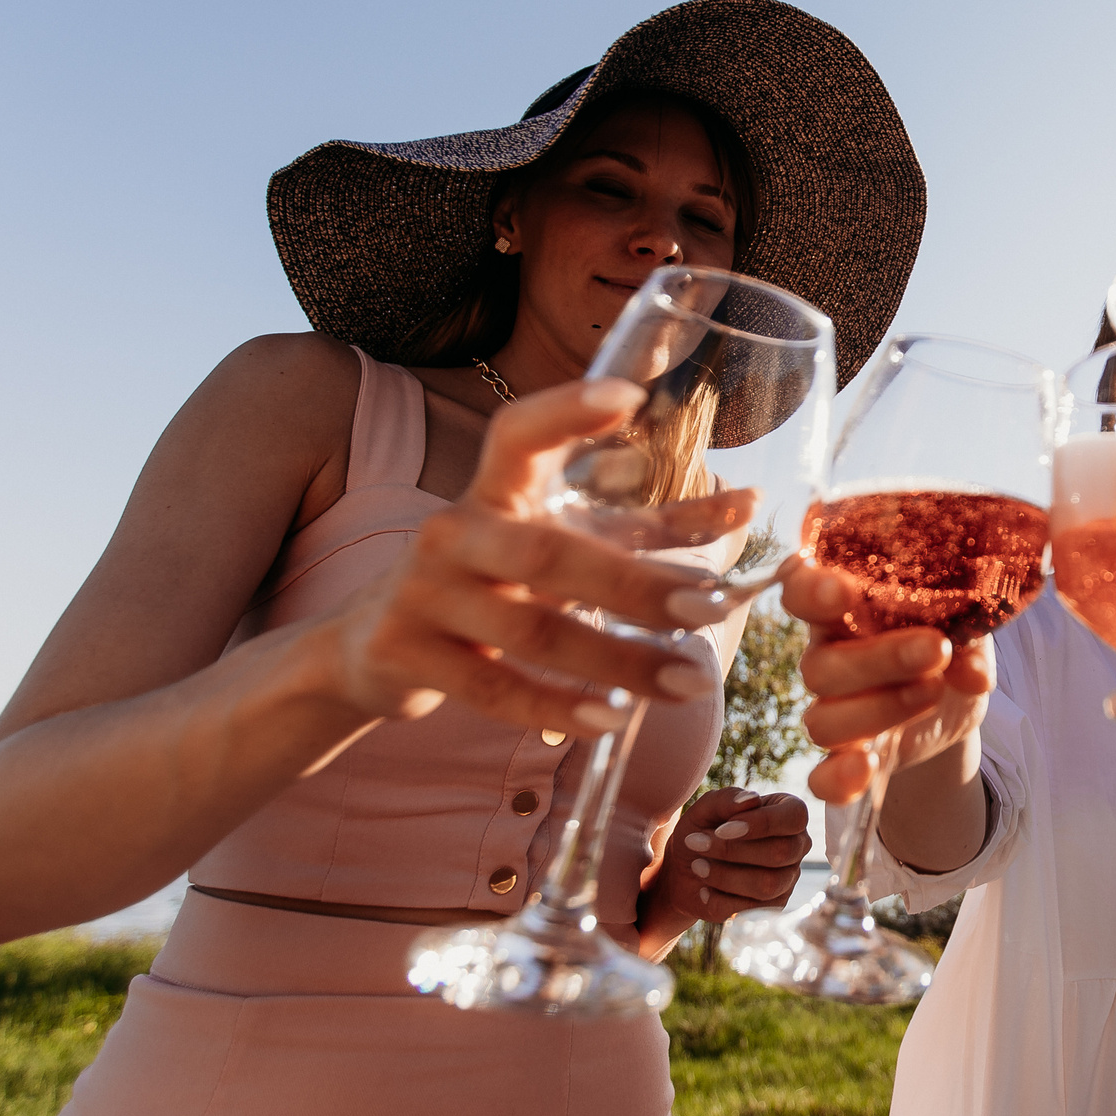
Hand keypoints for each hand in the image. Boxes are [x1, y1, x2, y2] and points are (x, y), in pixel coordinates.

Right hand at [313, 378, 752, 734]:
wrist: (366, 646)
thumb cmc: (491, 580)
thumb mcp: (561, 542)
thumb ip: (652, 526)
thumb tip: (749, 503)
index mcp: (493, 492)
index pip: (519, 434)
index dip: (565, 411)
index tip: (627, 395)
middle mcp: (454, 533)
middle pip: (547, 552)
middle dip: (634, 584)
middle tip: (712, 609)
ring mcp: (424, 595)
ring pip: (530, 630)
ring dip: (617, 660)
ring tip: (689, 682)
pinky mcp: (407, 655)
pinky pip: (493, 687)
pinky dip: (556, 708)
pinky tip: (613, 720)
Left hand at [644, 788, 812, 925]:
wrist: (684, 869)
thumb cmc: (702, 830)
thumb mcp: (706, 809)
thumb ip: (726, 799)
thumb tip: (751, 801)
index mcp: (788, 814)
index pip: (794, 817)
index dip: (760, 824)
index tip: (721, 829)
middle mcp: (796, 846)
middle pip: (781, 852)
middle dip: (732, 851)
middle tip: (696, 844)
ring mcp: (787, 879)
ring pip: (768, 884)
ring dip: (724, 876)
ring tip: (697, 866)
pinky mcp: (772, 907)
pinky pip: (750, 910)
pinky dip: (718, 900)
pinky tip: (704, 889)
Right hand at [782, 564, 994, 804]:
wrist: (954, 695)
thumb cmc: (948, 638)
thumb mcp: (966, 629)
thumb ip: (967, 639)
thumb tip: (974, 673)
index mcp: (843, 608)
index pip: (801, 591)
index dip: (810, 592)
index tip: (840, 592)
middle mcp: (827, 657)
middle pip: (820, 666)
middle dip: (879, 659)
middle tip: (936, 648)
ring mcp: (833, 710)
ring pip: (822, 721)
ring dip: (879, 709)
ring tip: (933, 692)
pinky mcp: (846, 758)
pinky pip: (821, 778)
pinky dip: (839, 778)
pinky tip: (868, 768)